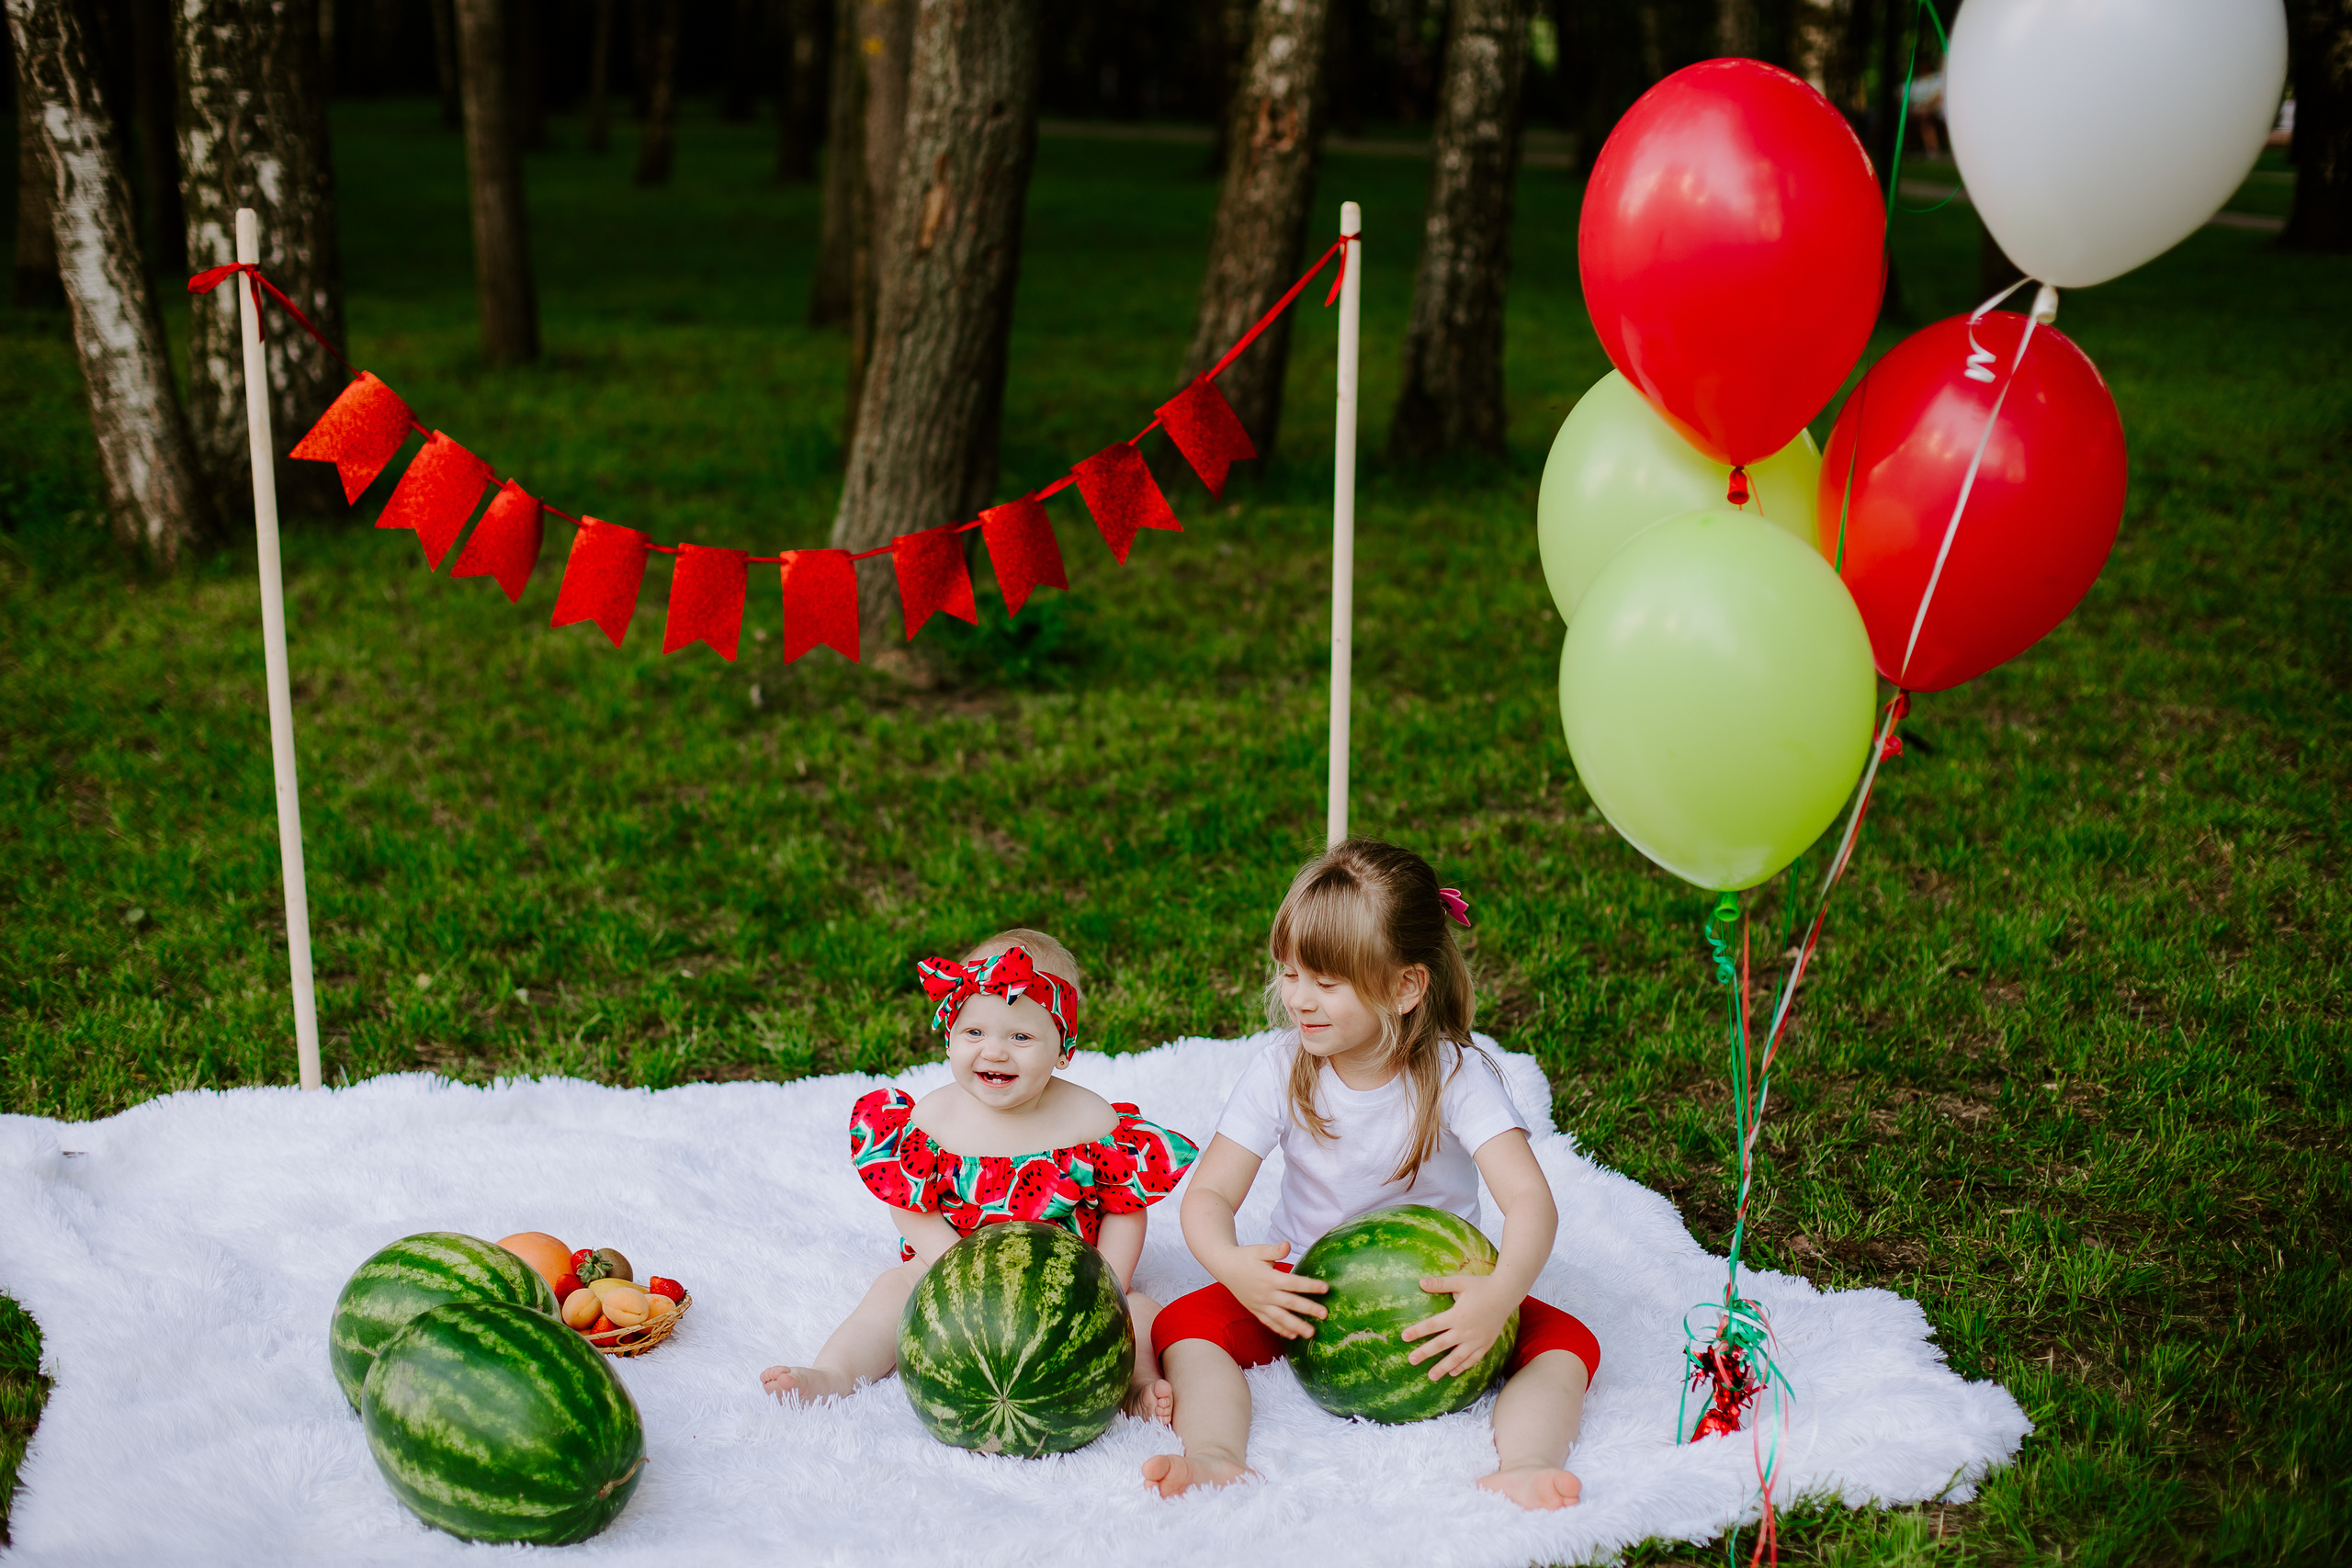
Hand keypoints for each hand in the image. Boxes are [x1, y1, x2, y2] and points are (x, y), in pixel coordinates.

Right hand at [1217, 1242, 1329, 1339]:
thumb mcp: (1259, 1250)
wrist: (1225, 1267)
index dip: (1310, 1286)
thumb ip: (1274, 1250)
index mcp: (1269, 1278)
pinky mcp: (1255, 1310)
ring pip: (1280, 1318)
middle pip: (1290, 1303)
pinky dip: (1281, 1330)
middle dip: (1308, 1309)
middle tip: (1324, 1315)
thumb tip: (1288, 1245)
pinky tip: (1293, 1336)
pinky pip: (1269, 1322)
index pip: (1293, 1283)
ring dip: (1296, 1326)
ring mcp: (1259, 1304)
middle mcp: (1265, 1293)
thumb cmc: (1245, 1257)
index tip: (1326, 1288)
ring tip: (1311, 1333)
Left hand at [1401, 1272, 1518, 1380]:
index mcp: (1457, 1314)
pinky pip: (1472, 1359)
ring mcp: (1476, 1339)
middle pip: (1441, 1344)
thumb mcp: (1460, 1282)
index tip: (1404, 1337)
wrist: (1506, 1294)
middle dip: (1425, 1353)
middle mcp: (1466, 1330)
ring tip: (1431, 1376)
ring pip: (1457, 1357)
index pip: (1432, 1325)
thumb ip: (1440, 1283)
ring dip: (1443, 1367)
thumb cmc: (1481, 1285)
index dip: (1417, 1331)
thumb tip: (1420, 1282)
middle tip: (1411, 1360)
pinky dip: (1462, 1366)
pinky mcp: (1486, 1344)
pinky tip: (1452, 1372)